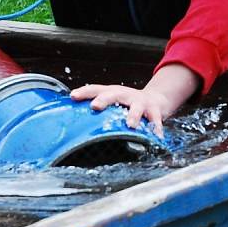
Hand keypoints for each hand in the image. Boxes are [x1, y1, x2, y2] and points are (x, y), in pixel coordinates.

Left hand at [70, 63, 199, 137]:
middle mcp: (124, 95)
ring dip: (132, 115)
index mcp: (112, 92)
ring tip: (130, 125)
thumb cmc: (127, 104)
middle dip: (103, 99)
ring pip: (136, 107)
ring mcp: (140, 102)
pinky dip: (155, 128)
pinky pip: (155, 120)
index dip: (84, 92)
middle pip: (112, 94)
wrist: (156, 100)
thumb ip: (98, 110)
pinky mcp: (155, 110)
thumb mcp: (113, 103)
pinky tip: (156, 138)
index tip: (73, 96)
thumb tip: (71, 122)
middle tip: (94, 106)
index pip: (95, 89)